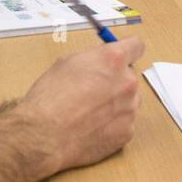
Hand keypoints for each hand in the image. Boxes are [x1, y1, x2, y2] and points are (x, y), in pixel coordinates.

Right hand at [17, 37, 145, 172]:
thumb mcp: (66, 63)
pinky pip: (124, 122)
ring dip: (116, 102)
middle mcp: (127, 82)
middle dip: (115, 80)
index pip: (136, 46)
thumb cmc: (50, 98)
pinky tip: (92, 127)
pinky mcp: (127, 132)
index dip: (127, 50)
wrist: (45, 135)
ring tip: (90, 111)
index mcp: (113, 60)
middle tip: (94, 89)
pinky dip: (112, 124)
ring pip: (129, 100)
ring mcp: (129, 109)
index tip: (122, 56)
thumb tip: (99, 62)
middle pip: (129, 76)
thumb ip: (92, 59)